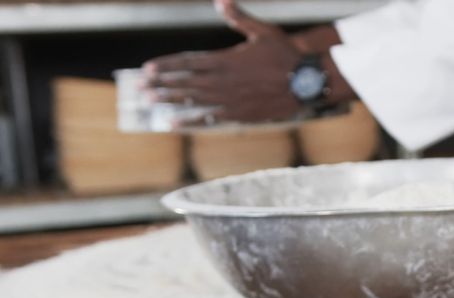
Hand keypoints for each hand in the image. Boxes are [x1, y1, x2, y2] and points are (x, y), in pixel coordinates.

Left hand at [141, 0, 301, 124]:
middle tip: (140, 87)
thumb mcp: (262, 31)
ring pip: (192, 101)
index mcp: (225, 60)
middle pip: (184, 83)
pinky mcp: (239, 114)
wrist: (307, 83)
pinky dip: (189, 120)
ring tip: (150, 102)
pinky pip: (209, 119)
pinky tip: (172, 123)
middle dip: (160, 85)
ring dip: (169, 101)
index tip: (148, 69)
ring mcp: (230, 100)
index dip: (166, 66)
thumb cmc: (286, 55)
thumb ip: (239, 17)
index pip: (187, 63)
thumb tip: (222, 0)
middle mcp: (223, 82)